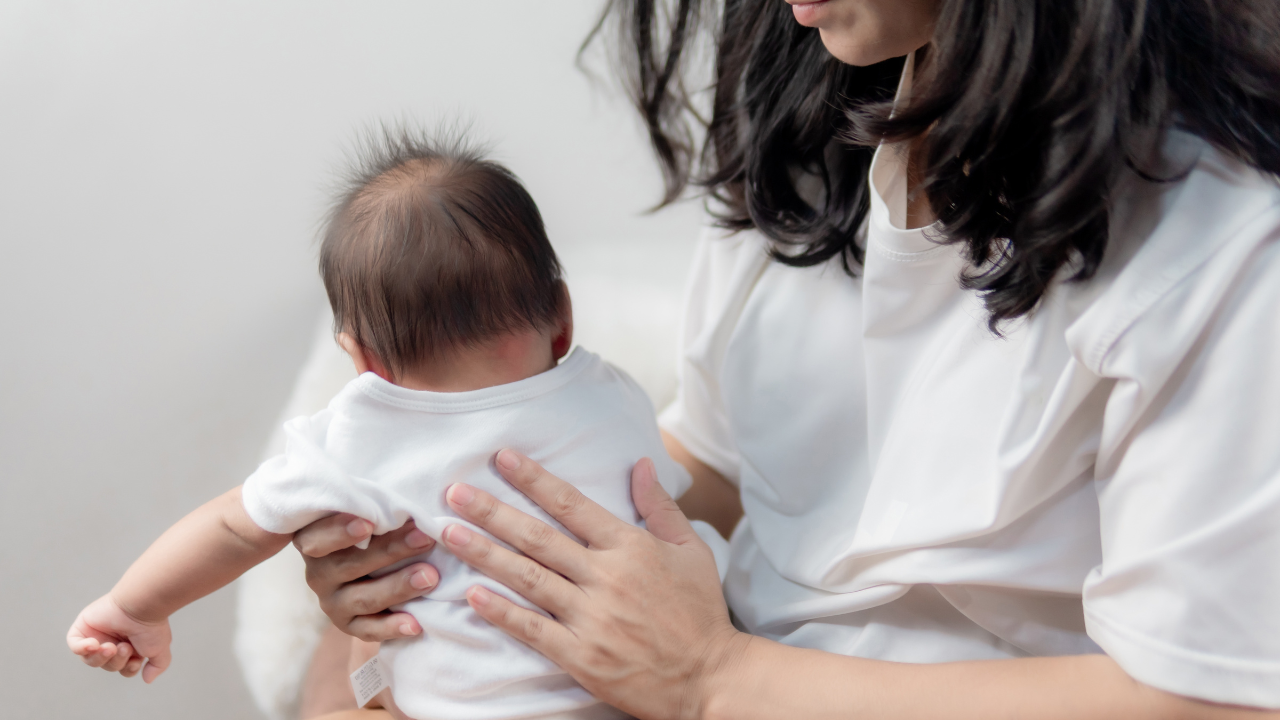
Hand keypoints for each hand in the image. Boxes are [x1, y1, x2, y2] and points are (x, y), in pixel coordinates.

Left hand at [67, 594, 172, 682]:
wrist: (140, 606)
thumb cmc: (151, 625)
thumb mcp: (161, 649)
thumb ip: (157, 665)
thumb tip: (147, 679)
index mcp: (131, 646)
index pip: (124, 668)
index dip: (128, 669)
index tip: (135, 660)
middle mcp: (114, 640)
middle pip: (107, 665)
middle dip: (115, 661)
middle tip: (124, 647)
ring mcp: (98, 634)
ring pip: (90, 659)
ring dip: (100, 657)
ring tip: (110, 646)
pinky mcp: (83, 627)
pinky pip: (75, 646)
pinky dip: (82, 648)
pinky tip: (93, 644)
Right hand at [293, 514, 439, 640]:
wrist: (372, 568)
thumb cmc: (374, 528)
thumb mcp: (368, 513)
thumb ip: (377, 507)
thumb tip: (413, 496)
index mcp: (316, 539)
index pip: (317, 538)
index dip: (339, 531)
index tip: (369, 523)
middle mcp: (318, 573)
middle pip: (348, 566)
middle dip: (390, 551)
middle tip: (424, 539)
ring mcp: (332, 602)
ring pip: (362, 598)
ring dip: (398, 587)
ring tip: (431, 576)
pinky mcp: (349, 624)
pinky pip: (368, 630)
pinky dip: (392, 628)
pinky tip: (416, 623)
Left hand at [440, 450, 750, 719]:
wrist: (709, 678)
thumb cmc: (700, 612)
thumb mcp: (691, 550)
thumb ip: (660, 507)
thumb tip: (640, 463)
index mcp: (630, 548)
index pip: (572, 504)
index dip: (535, 479)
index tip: (503, 459)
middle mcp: (606, 578)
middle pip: (538, 537)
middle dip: (492, 511)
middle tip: (454, 491)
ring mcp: (591, 618)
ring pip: (527, 578)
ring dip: (484, 553)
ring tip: (449, 533)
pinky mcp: (581, 656)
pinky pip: (533, 629)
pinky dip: (501, 612)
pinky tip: (472, 595)